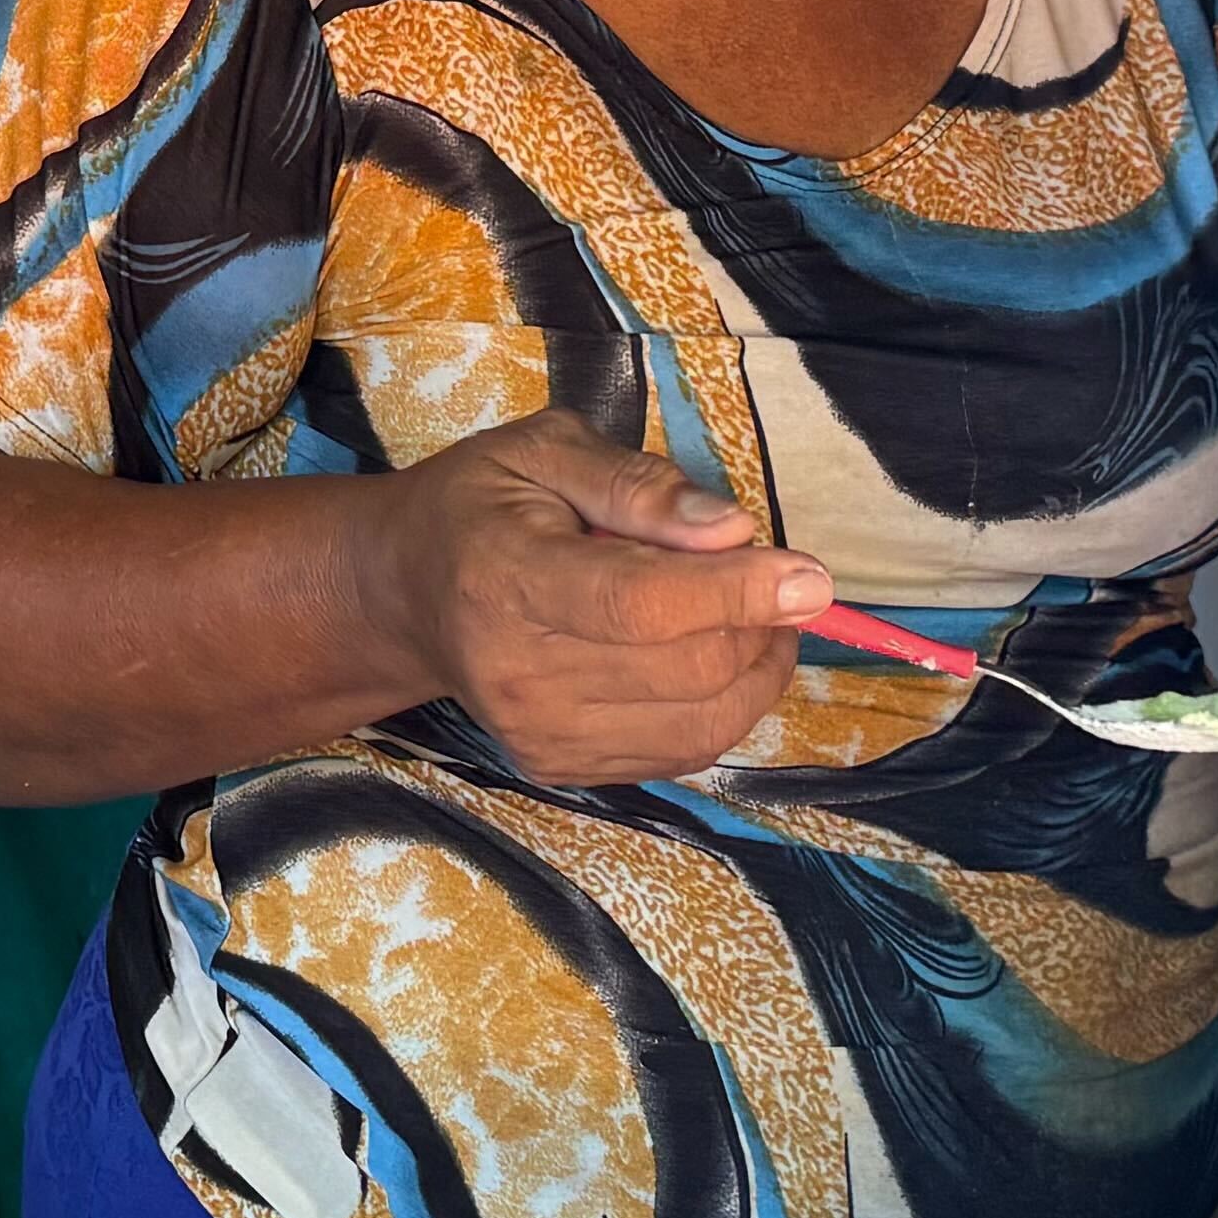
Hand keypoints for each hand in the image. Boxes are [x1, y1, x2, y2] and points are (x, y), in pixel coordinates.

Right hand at [359, 415, 831, 784]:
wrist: (407, 594)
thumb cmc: (480, 506)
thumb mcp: (544, 450)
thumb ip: (638, 484)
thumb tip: (732, 530)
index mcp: (507, 578)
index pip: (641, 605)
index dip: (737, 593)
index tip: (809, 576)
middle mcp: (518, 672)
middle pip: (686, 669)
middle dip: (759, 624)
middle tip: (772, 578)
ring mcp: (538, 733)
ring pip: (701, 722)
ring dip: (756, 669)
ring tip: (751, 615)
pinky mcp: (560, 768)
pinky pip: (683, 752)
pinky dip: (725, 706)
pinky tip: (714, 658)